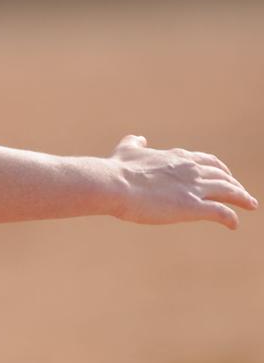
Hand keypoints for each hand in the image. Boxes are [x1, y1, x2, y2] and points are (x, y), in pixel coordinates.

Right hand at [108, 135, 257, 228]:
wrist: (113, 184)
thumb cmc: (117, 168)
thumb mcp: (126, 150)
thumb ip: (134, 143)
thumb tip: (139, 138)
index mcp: (177, 157)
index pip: (208, 161)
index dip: (220, 170)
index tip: (225, 176)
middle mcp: (191, 169)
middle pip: (223, 176)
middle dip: (235, 184)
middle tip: (242, 194)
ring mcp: (194, 188)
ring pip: (229, 191)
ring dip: (242, 198)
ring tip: (250, 205)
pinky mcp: (192, 207)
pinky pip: (222, 212)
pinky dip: (231, 218)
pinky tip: (234, 224)